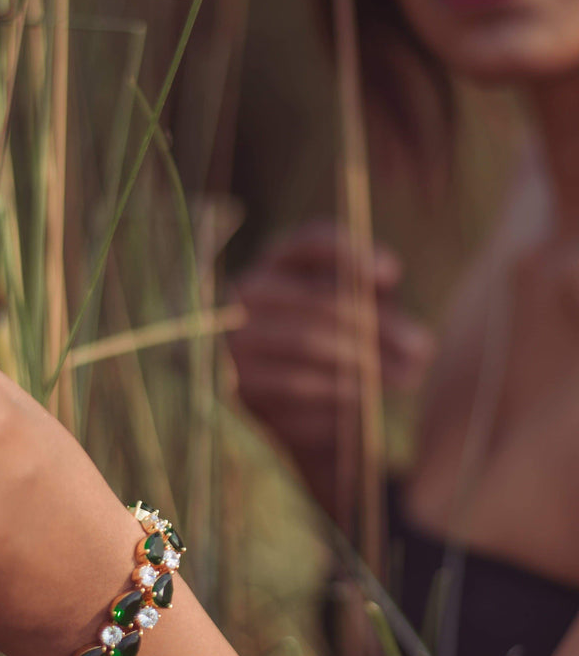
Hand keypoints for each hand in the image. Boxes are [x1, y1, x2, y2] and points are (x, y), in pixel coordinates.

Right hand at [227, 222, 433, 509]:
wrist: (291, 411)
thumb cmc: (334, 346)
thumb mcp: (353, 313)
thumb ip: (369, 294)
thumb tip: (385, 280)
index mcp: (276, 264)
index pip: (309, 243)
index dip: (348, 253)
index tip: (392, 275)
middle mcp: (245, 297)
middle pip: (315, 302)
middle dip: (375, 327)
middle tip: (420, 349)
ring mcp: (235, 343)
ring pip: (304, 346)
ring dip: (363, 364)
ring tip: (405, 378)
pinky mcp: (238, 389)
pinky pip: (293, 390)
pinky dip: (335, 396)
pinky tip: (367, 404)